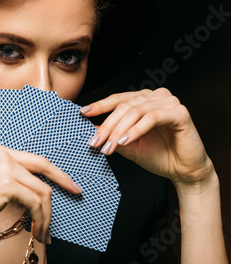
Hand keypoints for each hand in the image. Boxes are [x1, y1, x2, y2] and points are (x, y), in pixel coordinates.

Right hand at [0, 145, 81, 244]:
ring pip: (42, 191)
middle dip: (63, 182)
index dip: (57, 172)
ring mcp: (4, 167)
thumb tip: (43, 188)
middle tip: (76, 194)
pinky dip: (40, 219)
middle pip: (44, 169)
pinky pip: (36, 202)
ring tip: (44, 232)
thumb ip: (15, 178)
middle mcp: (3, 154)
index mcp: (0, 151)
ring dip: (47, 215)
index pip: (37, 160)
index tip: (71, 184)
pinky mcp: (6, 184)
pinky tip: (37, 231)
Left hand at [80, 88, 214, 187]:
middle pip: (124, 106)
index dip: (99, 105)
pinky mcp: (180, 112)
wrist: (184, 171)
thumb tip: (90, 128)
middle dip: (107, 126)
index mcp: (143, 99)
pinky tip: (125, 142)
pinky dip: (135, 130)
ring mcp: (169, 102)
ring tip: (108, 146)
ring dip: (118, 130)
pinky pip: (151, 118)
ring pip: (135, 112)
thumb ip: (111, 134)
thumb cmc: (157, 155)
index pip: (117, 99)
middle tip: (95, 142)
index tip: (82, 113)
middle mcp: (156, 96)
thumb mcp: (127, 144)